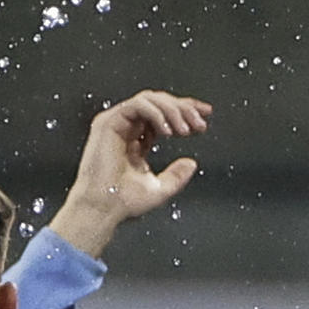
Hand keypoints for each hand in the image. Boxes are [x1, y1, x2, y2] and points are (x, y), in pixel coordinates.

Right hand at [48, 89, 211, 258]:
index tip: (205, 115)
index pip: (162, 115)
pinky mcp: (108, 122)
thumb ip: (176, 175)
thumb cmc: (122, 203)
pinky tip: (167, 130)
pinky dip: (156, 113)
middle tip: (199, 123)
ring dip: (172, 110)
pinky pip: (137, 105)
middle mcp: (125, 128)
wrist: (103, 209)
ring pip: (150, 99)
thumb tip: (191, 163)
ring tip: (185, 129)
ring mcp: (116, 123)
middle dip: (184, 109)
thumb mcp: (159, 188)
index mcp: (134, 140)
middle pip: (159, 102)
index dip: (185, 110)